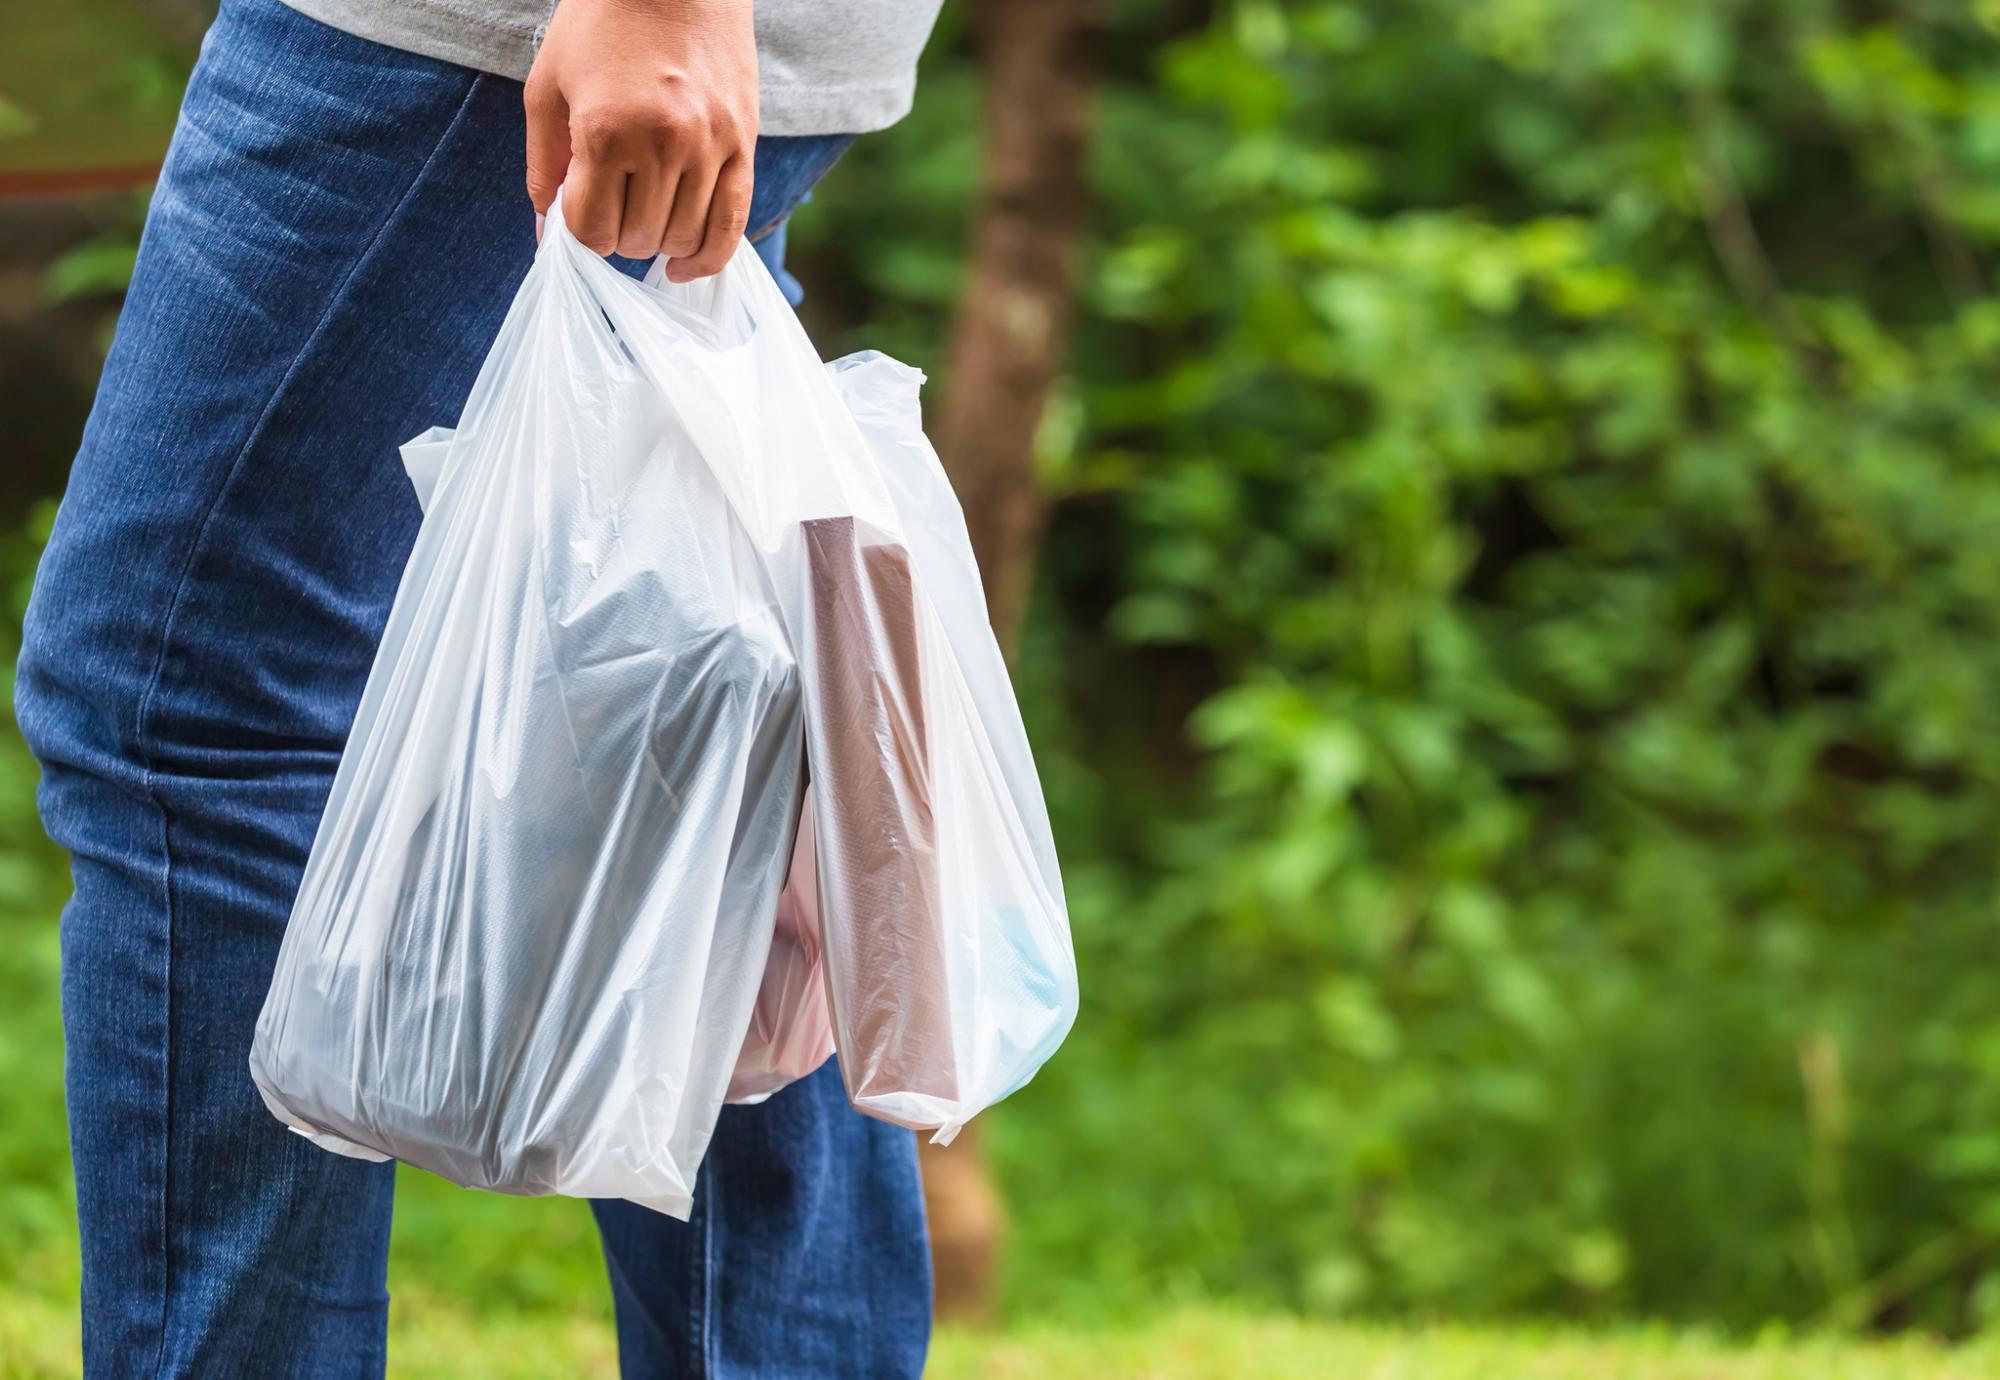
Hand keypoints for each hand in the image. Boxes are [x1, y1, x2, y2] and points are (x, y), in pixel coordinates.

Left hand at [524, 0, 757, 280]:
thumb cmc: (601, 22)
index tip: (579, 211)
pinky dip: (707, 257)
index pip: (592, 230)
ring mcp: (710, 147)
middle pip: (637, 239)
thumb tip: (547, 236)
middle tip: (612, 204)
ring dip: (657, 240)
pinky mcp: (744, 144)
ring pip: (682, 237)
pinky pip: (732, 224)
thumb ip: (544, 165)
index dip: (580, 232)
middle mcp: (663, 145)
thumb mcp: (548, 85)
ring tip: (645, 214)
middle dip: (617, 234)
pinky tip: (684, 266)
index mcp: (606, 131)